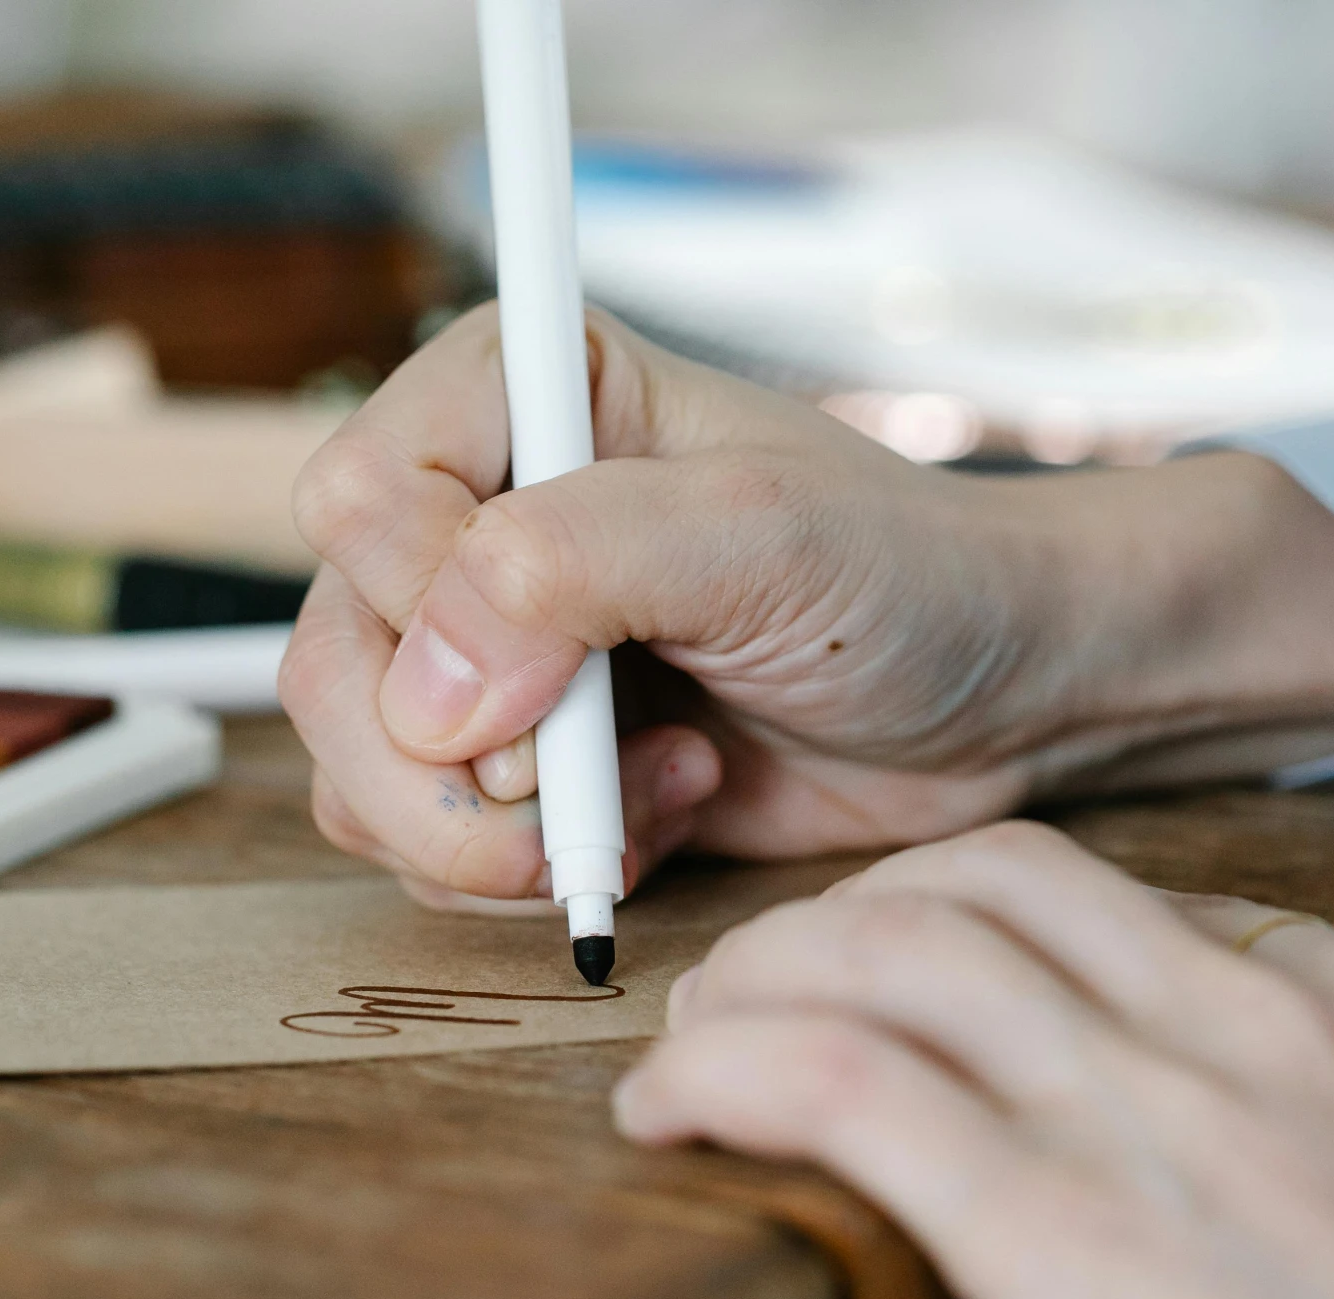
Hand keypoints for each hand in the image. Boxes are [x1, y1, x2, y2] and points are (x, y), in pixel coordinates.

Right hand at [279, 306, 1333, 910]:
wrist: (997, 696)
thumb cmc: (907, 579)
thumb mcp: (760, 535)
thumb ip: (575, 564)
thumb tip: (429, 691)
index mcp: (519, 397)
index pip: (358, 499)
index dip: (431, 608)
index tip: (558, 676)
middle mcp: (480, 516)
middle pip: (335, 656)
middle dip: (453, 762)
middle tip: (581, 780)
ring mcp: (492, 649)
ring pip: (362, 768)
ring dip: (498, 829)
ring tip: (656, 791)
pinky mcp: (525, 759)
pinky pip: (428, 842)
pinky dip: (529, 866)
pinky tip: (663, 816)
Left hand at [615, 822, 1333, 1298]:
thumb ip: (1329, 1110)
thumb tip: (1201, 1122)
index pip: (1125, 894)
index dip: (983, 921)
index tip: (921, 974)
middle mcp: (1252, 1013)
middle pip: (989, 878)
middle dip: (860, 910)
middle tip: (788, 977)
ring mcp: (1153, 1100)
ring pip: (894, 946)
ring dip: (766, 974)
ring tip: (706, 1033)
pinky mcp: (1056, 1214)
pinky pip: (841, 1079)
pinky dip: (728, 1069)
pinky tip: (671, 1107)